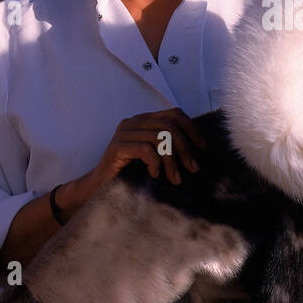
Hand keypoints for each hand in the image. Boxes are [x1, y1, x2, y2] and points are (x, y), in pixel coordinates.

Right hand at [73, 108, 206, 208]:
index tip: (203, 146)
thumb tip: (199, 148)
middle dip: (185, 148)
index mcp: (144, 120)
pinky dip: (155, 163)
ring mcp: (123, 133)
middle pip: (169, 125)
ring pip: (160, 137)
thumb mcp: (155, 157)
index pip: (174, 114)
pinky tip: (155, 175)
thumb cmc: (130, 173)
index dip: (192, 128)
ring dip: (172, 160)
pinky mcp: (116, 147)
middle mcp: (133, 122)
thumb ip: (169, 146)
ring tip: (175, 179)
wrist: (100, 188)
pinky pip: (145, 149)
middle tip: (192, 168)